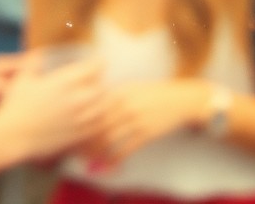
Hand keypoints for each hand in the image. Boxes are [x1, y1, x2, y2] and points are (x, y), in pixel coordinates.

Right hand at [0, 56, 110, 162]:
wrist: (12, 135)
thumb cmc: (15, 106)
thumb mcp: (23, 79)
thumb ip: (33, 64)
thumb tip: (38, 54)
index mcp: (63, 82)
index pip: (92, 68)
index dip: (98, 63)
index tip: (99, 61)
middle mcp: (74, 100)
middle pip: (101, 88)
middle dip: (101, 83)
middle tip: (100, 81)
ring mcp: (77, 119)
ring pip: (102, 109)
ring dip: (104, 102)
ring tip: (101, 99)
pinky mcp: (76, 136)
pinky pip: (96, 127)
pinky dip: (99, 120)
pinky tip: (95, 118)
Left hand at [81, 79, 210, 170]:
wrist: (181, 99)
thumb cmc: (154, 94)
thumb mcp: (132, 88)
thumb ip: (113, 95)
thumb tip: (92, 105)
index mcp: (119, 92)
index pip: (93, 109)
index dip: (81, 123)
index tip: (73, 133)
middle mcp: (125, 105)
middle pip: (97, 125)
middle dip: (85, 140)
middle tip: (76, 151)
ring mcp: (135, 120)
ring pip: (109, 139)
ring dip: (97, 152)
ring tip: (89, 161)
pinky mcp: (146, 134)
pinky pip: (126, 149)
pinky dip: (115, 159)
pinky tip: (108, 166)